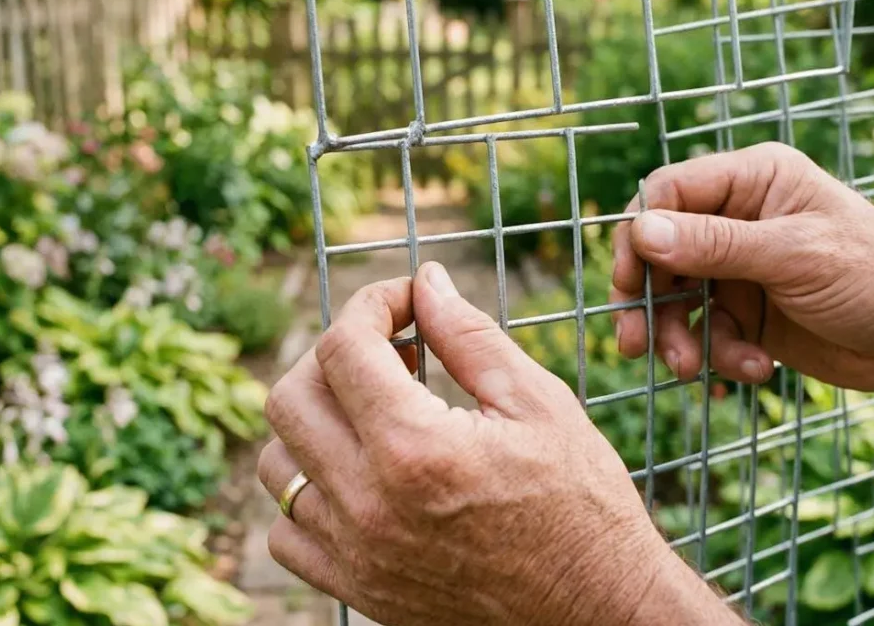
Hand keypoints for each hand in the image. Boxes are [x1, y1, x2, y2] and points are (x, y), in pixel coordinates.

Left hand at [258, 263, 737, 624]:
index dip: (372, 305)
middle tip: (391, 355)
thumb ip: (469, 336)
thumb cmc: (582, 503)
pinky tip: (363, 475)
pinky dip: (310, 493)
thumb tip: (425, 281)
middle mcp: (369, 503)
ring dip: (315, 423)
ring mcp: (356, 553)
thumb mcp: (538, 403)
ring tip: (377, 413)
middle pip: (289, 398)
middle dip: (333, 357)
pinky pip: (287, 532)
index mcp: (416, 448)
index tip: (408, 304)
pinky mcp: (358, 589)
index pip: (342, 347)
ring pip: (276, 464)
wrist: (597, 609)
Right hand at [611, 142, 873, 391]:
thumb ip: (715, 245)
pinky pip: (708, 332)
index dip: (640, 236)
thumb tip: (643, 231)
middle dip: (650, 302)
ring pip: (677, 299)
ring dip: (680, 338)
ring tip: (692, 369)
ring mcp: (741, 267)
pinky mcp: (748, 312)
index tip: (629, 282)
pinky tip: (755, 370)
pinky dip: (721, 355)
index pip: (669, 193)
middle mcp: (739, 218)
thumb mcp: (793, 256)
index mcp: (753, 181)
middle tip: (635, 344)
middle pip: (661, 252)